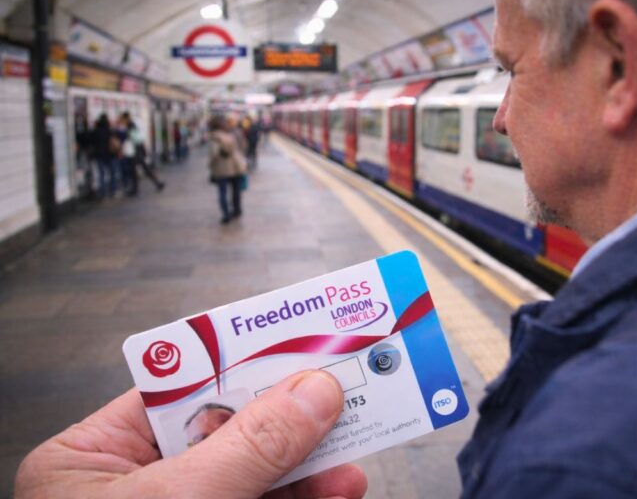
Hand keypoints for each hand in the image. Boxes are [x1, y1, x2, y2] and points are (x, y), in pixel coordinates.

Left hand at [15, 371, 366, 497]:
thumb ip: (249, 446)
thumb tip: (313, 391)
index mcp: (96, 459)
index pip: (177, 389)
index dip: (240, 358)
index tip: (297, 336)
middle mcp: (138, 487)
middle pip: (227, 427)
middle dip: (290, 408)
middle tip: (344, 378)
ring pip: (259, 472)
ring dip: (313, 456)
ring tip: (358, 434)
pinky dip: (309, 497)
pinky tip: (342, 484)